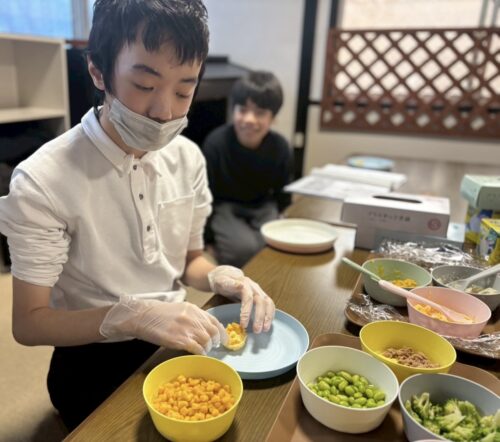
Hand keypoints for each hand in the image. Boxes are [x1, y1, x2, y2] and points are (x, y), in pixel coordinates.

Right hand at [100, 296, 226, 354]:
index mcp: (194, 309)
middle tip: (214, 347)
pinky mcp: (179, 339)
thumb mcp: (180, 309)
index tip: (224, 339)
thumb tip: (205, 328)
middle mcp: (192, 317)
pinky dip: (200, 353)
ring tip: (204, 351)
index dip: (222, 332)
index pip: (214, 321)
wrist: (143, 316)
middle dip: (216, 341)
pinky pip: (196, 348)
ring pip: (206, 341)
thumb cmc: (159, 314)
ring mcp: (186, 328)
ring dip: (207, 348)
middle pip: (212, 332)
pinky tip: (198, 355)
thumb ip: (194, 317)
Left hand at [208, 265, 274, 332]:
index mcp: (244, 283)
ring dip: (268, 317)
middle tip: (257, 330)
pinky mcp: (261, 295)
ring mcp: (259, 291)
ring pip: (268, 303)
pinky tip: (267, 324)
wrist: (226, 275)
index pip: (248, 298)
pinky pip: (269, 304)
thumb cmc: (222, 280)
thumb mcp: (221, 280)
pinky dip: (270, 314)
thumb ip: (229, 283)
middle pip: (260, 301)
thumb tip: (240, 286)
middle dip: (260, 317)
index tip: (244, 325)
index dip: (247, 312)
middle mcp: (254, 287)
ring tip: (265, 329)